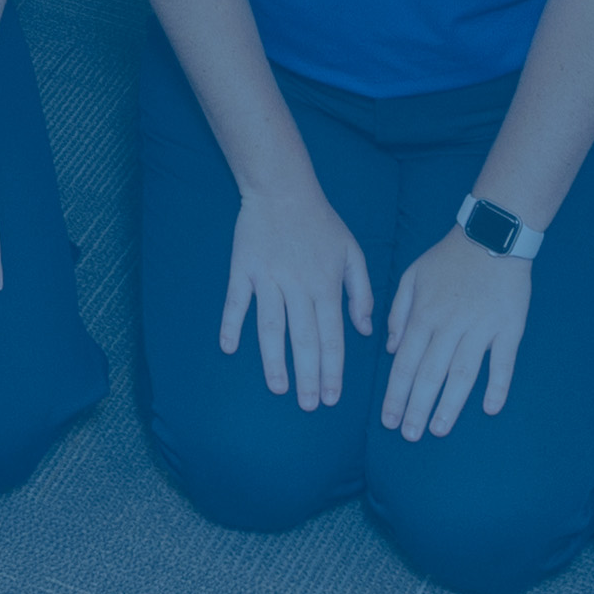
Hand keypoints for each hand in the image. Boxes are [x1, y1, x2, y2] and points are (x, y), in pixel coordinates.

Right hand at [219, 180, 375, 411]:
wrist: (282, 188)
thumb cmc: (321, 222)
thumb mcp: (353, 253)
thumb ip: (362, 293)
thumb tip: (366, 331)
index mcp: (327, 285)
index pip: (332, 336)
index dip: (333, 370)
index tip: (332, 398)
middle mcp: (299, 286)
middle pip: (304, 338)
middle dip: (308, 376)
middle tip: (309, 406)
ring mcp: (269, 278)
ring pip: (271, 327)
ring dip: (274, 360)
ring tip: (279, 388)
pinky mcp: (243, 270)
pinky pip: (236, 302)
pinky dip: (231, 324)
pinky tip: (228, 347)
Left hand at [379, 234, 531, 440]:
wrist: (492, 236)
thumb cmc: (448, 258)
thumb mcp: (411, 276)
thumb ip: (397, 312)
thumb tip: (390, 348)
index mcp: (424, 315)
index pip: (404, 363)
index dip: (395, 394)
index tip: (388, 420)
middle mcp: (449, 325)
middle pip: (429, 374)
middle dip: (416, 407)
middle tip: (409, 435)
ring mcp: (481, 328)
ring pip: (462, 373)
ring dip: (449, 404)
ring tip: (438, 430)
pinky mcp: (509, 328)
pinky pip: (503, 362)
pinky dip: (498, 385)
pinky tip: (491, 409)